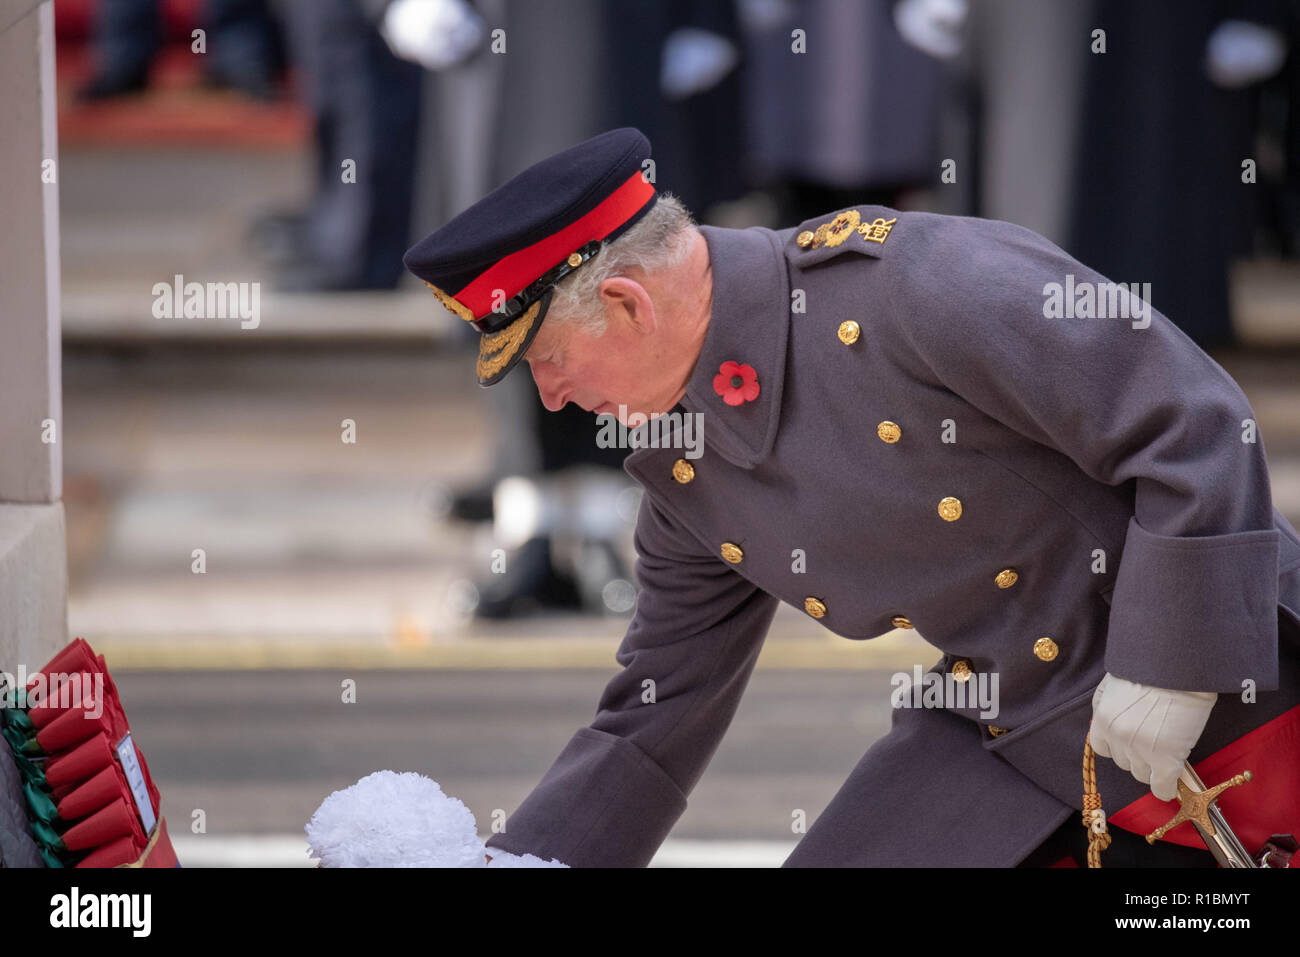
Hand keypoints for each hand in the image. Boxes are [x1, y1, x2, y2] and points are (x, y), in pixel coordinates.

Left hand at [1089, 673, 1215, 800]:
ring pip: (1142, 774)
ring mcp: (1140, 750)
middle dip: (1137, 755)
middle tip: (1155, 742)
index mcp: (1103, 718)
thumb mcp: (1115, 686)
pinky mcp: (1165, 759)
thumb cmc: (1150, 669)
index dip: (1118, 746)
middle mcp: (1117, 737)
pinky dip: (1166, 788)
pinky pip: (1161, 786)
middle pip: (1124, 762)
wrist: (1177, 668)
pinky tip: (1172, 784)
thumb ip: (1110, 707)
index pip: (1102, 747)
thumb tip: (1114, 722)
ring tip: (1167, 754)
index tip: (1131, 743)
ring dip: (1153, 768)